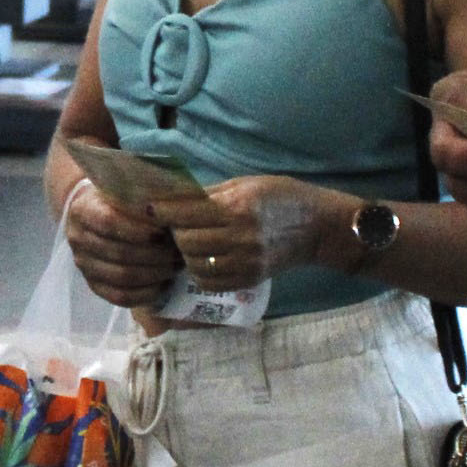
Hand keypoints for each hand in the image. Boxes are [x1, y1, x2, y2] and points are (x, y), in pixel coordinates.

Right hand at [58, 174, 179, 307]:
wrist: (96, 213)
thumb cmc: (118, 198)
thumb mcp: (124, 189)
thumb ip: (141, 197)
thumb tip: (171, 210)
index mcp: (82, 210)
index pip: (109, 222)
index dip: (139, 229)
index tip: (164, 229)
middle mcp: (78, 239)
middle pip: (120, 253)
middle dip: (156, 254)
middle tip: (180, 250)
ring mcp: (84, 265)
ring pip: (122, 277)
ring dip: (156, 273)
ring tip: (176, 264)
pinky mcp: (95, 285)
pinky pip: (121, 297)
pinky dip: (147, 293)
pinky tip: (165, 282)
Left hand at [142, 176, 325, 290]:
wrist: (317, 226)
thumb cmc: (280, 196)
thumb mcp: (246, 183)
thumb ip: (209, 193)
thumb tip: (172, 197)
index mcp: (239, 206)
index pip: (187, 212)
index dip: (163, 211)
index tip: (150, 209)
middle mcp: (241, 235)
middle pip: (187, 241)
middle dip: (173, 234)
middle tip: (172, 227)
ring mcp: (247, 260)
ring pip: (196, 264)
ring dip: (184, 255)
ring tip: (187, 244)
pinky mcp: (250, 277)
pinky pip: (211, 282)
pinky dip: (199, 273)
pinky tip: (201, 261)